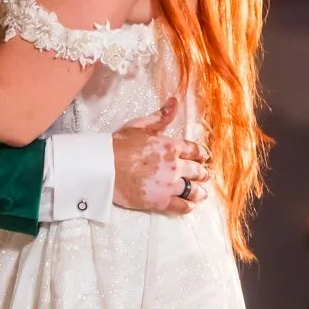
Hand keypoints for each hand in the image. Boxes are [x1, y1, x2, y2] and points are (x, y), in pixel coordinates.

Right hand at [111, 99, 211, 214]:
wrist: (104, 168)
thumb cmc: (119, 145)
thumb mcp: (140, 126)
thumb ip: (160, 116)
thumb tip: (174, 102)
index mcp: (172, 146)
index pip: (196, 150)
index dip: (202, 154)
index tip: (204, 157)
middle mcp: (175, 166)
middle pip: (197, 171)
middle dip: (202, 173)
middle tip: (203, 175)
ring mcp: (169, 185)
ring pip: (193, 191)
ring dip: (199, 192)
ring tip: (200, 193)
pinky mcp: (161, 201)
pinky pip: (181, 207)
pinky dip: (187, 206)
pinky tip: (189, 205)